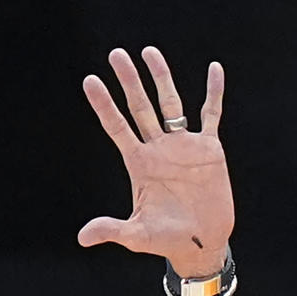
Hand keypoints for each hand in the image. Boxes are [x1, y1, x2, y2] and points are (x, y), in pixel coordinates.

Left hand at [78, 47, 233, 278]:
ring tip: (149, 51)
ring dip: (161, 77)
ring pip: (170, 103)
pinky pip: (211, 113)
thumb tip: (82, 238)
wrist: (200, 243)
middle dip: (128, 81)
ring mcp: (183, 146)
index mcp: (139, 164)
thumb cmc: (166, 241)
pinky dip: (213, 92)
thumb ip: (111, 230)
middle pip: (140, 107)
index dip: (103, 105)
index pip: (117, 127)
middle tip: (115, 54)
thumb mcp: (136, 235)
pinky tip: (213, 69)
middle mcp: (158, 150)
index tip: (90, 81)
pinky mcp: (209, 149)